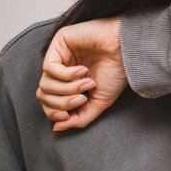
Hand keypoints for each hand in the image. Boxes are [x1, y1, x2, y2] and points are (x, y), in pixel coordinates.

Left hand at [36, 16, 127, 130]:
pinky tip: (83, 70)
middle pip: (43, 95)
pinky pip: (49, 67)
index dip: (54, 113)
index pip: (49, 103)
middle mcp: (63, 70)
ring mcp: (60, 56)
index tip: (68, 115)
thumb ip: (79, 117)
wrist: (127, 50)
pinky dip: (65, 75)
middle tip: (82, 98)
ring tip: (88, 83)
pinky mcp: (59, 43)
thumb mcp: (100, 102)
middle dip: (62, 102)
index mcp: (71, 83)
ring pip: (45, 83)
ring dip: (67, 89)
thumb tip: (57, 128)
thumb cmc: (117, 72)